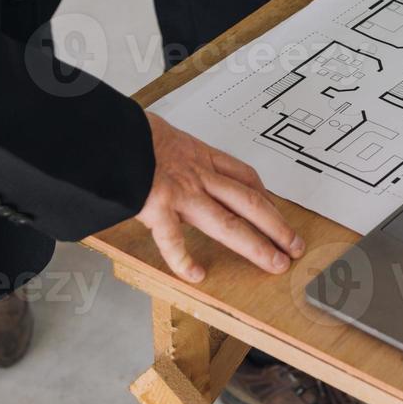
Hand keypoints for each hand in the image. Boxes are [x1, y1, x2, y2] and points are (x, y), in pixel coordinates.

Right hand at [136, 113, 303, 281]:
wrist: (108, 129)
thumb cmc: (130, 132)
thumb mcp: (162, 134)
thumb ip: (172, 153)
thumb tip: (168, 159)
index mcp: (200, 156)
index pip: (245, 178)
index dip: (266, 197)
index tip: (277, 212)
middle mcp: (198, 175)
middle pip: (249, 202)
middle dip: (277, 226)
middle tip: (294, 246)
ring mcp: (181, 193)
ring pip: (228, 223)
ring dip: (256, 245)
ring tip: (274, 263)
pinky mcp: (158, 207)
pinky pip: (174, 240)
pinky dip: (184, 260)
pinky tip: (195, 274)